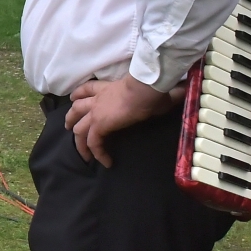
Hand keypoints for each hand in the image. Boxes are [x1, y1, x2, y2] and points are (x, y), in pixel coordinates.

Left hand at [64, 75, 184, 167]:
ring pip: (78, 128)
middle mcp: (98, 99)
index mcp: (108, 88)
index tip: (74, 99)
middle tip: (69, 127)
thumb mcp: (153, 91)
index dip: (79, 95)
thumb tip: (181, 91)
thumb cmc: (151, 89)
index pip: (87, 89)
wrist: (144, 89)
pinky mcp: (99, 125)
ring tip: (82, 153)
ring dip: (78, 141)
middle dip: (71, 118)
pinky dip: (96, 153)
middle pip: (76, 108)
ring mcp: (96, 112)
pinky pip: (93, 143)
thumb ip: (162, 93)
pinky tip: (105, 162)